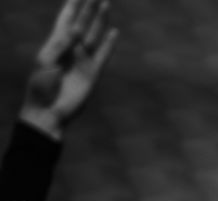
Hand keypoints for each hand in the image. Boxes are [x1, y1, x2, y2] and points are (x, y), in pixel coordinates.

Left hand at [20, 0, 118, 141]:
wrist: (49, 110)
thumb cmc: (41, 85)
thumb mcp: (45, 61)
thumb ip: (60, 44)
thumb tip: (75, 30)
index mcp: (55, 44)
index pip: (65, 20)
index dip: (71, 6)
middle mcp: (70, 49)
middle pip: (82, 23)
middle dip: (88, 8)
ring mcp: (83, 60)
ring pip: (94, 35)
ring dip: (99, 20)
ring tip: (106, 4)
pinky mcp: (93, 72)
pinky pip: (103, 54)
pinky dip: (109, 44)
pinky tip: (113, 32)